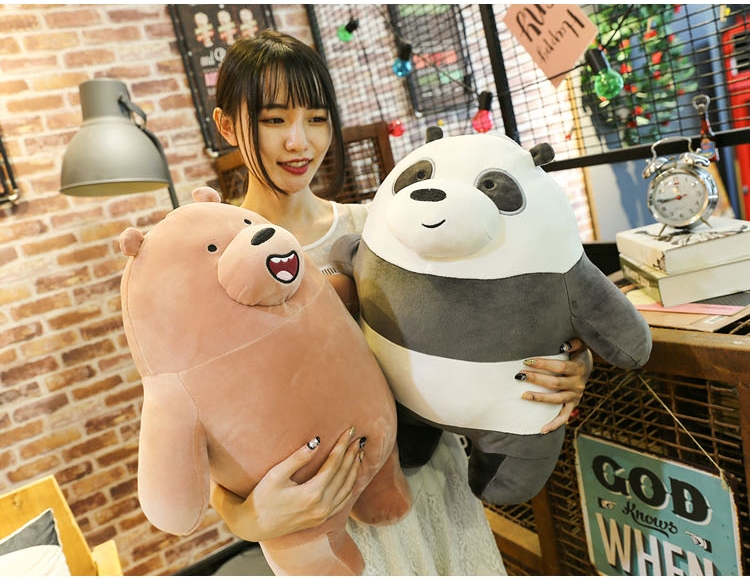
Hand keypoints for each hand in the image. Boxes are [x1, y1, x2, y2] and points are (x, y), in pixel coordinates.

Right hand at [210, 426, 364, 541]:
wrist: (254, 525)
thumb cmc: (262, 497)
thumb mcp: (276, 475)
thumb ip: (298, 458)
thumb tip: (317, 441)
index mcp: (312, 493)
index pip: (334, 464)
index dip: (342, 446)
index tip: (349, 431)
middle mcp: (322, 506)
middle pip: (344, 475)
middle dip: (352, 455)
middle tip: (359, 439)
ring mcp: (323, 515)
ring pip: (347, 489)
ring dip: (354, 470)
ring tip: (358, 454)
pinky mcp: (321, 520)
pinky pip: (343, 501)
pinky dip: (350, 486)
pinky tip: (351, 476)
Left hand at [516, 338, 592, 433]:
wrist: (586, 365)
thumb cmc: (576, 352)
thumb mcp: (579, 345)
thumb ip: (573, 342)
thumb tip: (563, 345)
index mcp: (578, 368)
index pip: (560, 367)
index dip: (544, 364)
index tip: (527, 361)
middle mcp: (578, 384)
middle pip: (555, 383)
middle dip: (537, 379)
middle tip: (520, 376)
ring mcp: (575, 396)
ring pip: (557, 400)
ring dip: (539, 398)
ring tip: (523, 396)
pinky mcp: (572, 405)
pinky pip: (564, 417)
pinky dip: (554, 424)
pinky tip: (542, 429)